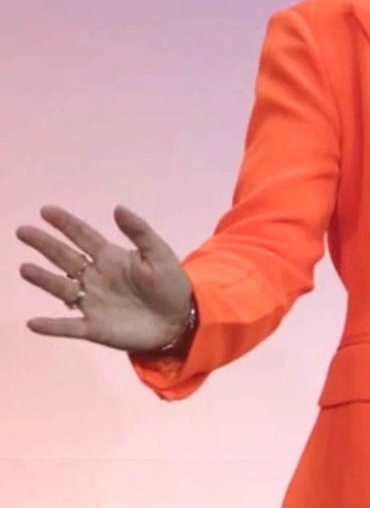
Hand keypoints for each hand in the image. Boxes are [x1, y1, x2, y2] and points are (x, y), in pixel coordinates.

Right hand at [16, 205, 193, 351]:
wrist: (180, 319)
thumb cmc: (169, 283)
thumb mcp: (159, 253)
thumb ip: (139, 231)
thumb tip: (117, 207)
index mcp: (111, 258)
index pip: (84, 236)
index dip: (66, 224)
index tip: (46, 210)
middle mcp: (96, 278)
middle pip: (65, 258)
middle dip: (45, 245)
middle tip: (23, 231)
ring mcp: (92, 302)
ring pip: (62, 290)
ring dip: (43, 280)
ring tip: (25, 269)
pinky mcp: (94, 328)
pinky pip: (68, 327)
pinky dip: (51, 326)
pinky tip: (33, 323)